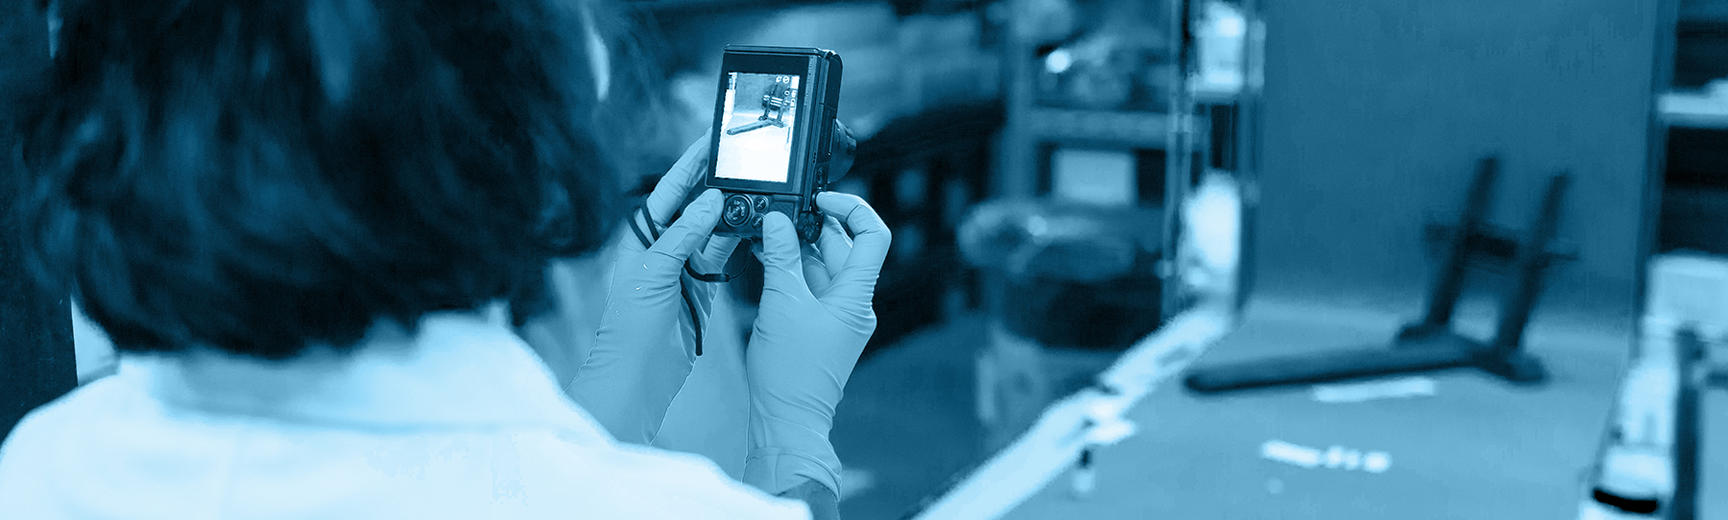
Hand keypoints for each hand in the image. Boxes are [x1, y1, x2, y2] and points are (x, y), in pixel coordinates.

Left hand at [568, 135, 738, 443]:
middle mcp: (662, 252)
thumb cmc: (629, 329)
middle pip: (692, 207)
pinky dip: (737, 242)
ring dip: (731, 213)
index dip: (688, 167)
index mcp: (640, 241)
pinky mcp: (702, 291)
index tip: (710, 143)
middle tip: (742, 160)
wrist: (636, 378)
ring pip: (711, 232)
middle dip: (715, 184)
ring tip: (755, 189)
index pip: (667, 193)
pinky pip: (722, 259)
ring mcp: (683, 271)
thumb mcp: (654, 274)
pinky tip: (753, 226)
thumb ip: (683, 236)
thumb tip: (708, 201)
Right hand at [742, 192, 890, 495]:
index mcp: (856, 297)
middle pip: (843, 248)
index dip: (852, 209)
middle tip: (782, 212)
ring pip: (822, 266)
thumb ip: (781, 257)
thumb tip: (777, 220)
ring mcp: (835, 316)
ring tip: (766, 232)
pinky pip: (809, 286)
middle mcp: (852, 304)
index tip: (821, 199)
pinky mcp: (817, 326)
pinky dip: (790, 270)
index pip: (874, 236)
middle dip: (813, 226)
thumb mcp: (781, 305)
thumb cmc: (791, 374)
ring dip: (797, 247)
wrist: (785, 420)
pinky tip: (766, 257)